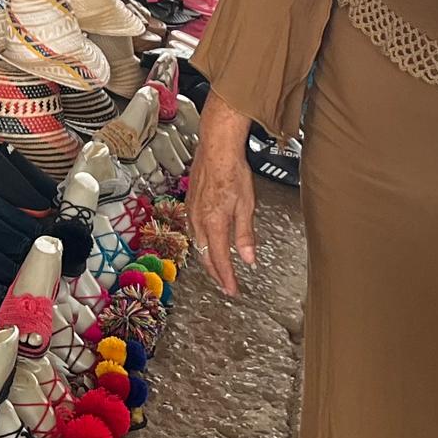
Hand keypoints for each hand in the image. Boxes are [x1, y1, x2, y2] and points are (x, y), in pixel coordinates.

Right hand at [186, 100, 259, 297]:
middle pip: (205, 256)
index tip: (233, 290)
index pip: (219, 259)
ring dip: (207, 260)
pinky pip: (193, 231)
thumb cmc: (233, 170)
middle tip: (226, 285)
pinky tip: (206, 243)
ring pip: (197, 245)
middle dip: (216, 273)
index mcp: (214, 223)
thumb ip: (245, 235)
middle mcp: (199, 220)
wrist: (216, 147)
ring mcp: (191, 212)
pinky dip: (200, 244)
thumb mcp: (246, 205)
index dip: (226, 278)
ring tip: (217, 269)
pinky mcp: (190, 204)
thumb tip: (248, 259)